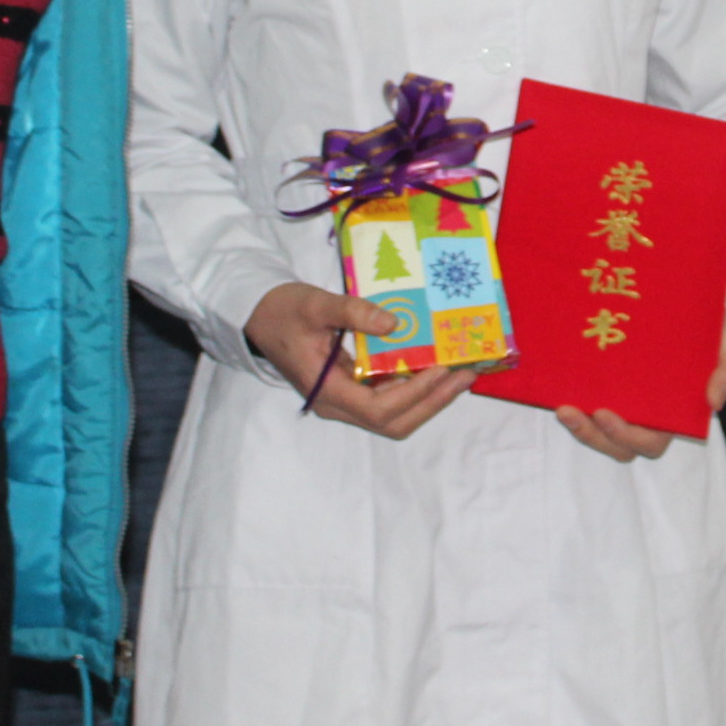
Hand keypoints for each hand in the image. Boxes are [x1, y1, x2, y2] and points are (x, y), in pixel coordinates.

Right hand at [245, 281, 471, 440]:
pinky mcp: (351, 388)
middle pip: (393, 421)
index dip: (415, 394)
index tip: (442, 370)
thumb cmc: (284, 310)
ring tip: (460, 373)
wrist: (259, 315)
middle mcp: (338, 404)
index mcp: (328, 391)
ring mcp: (345, 399)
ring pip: (394, 415)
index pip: (379, 409)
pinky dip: (415, 389)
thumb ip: (353, 312)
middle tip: (466, 375)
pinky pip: (388, 399)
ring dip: (429, 398)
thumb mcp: (316, 304)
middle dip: (433, 402)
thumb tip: (393, 324)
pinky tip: (436, 368)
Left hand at [557, 308, 725, 462]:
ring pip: (600, 432)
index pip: (651, 440)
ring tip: (560, 407)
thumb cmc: (711, 324)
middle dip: (593, 436)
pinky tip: (556, 389)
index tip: (605, 413)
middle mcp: (649, 411)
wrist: (694, 298)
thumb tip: (714, 402)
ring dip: (579, 427)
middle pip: (619, 444)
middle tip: (571, 411)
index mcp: (676, 410)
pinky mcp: (609, 381)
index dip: (627, 435)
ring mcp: (627, 398)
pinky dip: (574, 402)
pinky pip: (589, 404)